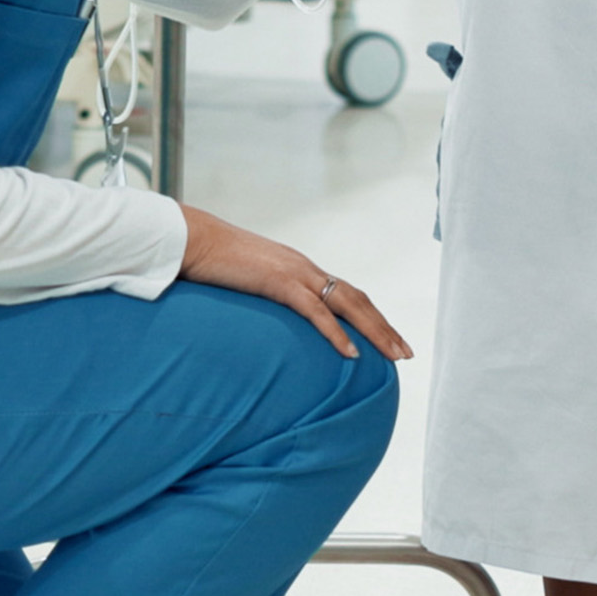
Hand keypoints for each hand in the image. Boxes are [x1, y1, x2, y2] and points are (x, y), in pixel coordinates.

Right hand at [176, 205, 409, 359]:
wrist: (191, 239)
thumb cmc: (211, 262)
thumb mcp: (244, 281)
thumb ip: (262, 295)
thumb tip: (265, 319)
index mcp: (298, 268)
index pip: (345, 292)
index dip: (370, 316)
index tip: (387, 338)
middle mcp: (304, 268)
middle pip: (357, 298)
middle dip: (383, 327)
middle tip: (404, 353)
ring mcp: (294, 273)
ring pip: (347, 303)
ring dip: (374, 331)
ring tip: (393, 356)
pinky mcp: (278, 282)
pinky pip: (315, 311)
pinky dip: (336, 333)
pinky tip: (351, 355)